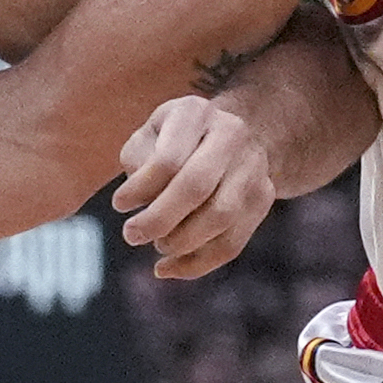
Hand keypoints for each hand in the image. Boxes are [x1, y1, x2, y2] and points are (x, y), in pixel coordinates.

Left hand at [114, 96, 279, 279]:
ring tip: (157, 244)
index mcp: (196, 113)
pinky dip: (197, 264)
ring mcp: (254, 167)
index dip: (140, 188)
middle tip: (132, 235)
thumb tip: (137, 203)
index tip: (119, 205)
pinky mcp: (263, 198)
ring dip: (181, 242)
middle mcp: (232, 135)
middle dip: (159, 219)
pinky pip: (232, 242)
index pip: (168, 158)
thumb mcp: (149, 135)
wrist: (232, 135)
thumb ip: (138, 161)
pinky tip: (169, 269)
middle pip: (197, 187)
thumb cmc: (175, 139)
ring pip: (220, 218)